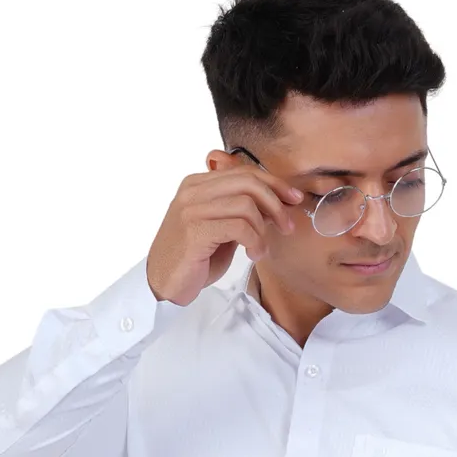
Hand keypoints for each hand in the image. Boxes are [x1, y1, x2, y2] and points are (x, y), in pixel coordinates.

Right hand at [146, 156, 304, 306]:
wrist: (163, 284)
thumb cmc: (194, 259)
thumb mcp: (221, 229)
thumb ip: (240, 212)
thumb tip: (274, 203)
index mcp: (197, 184)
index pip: (244, 172)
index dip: (274, 183)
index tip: (293, 199)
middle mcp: (192, 191)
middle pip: (248, 182)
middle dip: (276, 203)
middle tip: (287, 227)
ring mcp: (191, 209)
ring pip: (246, 205)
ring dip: (263, 229)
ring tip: (261, 249)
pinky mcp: (195, 230)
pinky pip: (239, 227)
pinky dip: (255, 241)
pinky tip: (254, 254)